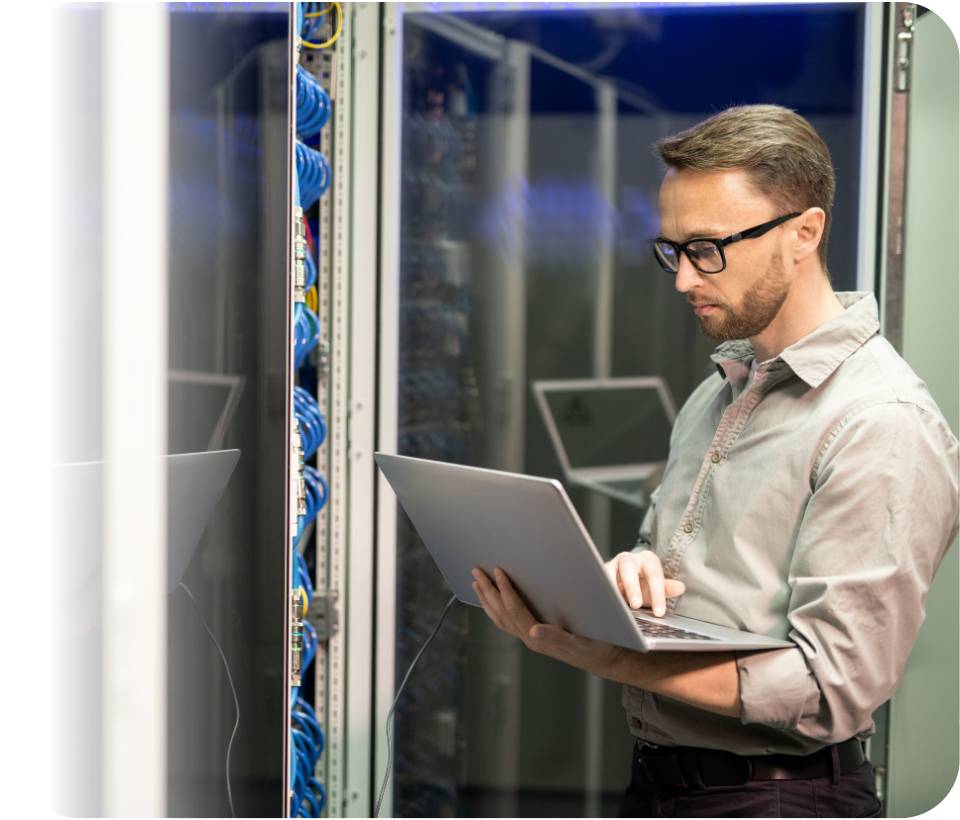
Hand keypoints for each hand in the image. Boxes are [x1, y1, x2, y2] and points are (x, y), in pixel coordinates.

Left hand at [471, 567, 624, 676]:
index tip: (498, 570)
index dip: (505, 589)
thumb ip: (555, 637)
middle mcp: (530, 639)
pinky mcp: (533, 637)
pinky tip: (491, 600)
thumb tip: (533, 630)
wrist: (604, 658)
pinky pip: (507, 622)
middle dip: (488, 591)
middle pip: (502, 612)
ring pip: (500, 618)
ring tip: (476, 582)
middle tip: (476, 571)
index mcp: (538, 638)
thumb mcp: (579, 642)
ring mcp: (530, 638)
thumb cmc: (596, 646)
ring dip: (487, 599)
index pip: (515, 609)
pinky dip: (495, 609)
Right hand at [604, 550, 685, 616]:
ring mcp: (612, 565)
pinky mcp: (599, 573)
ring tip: (614, 604)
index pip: (653, 574)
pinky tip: (603, 603)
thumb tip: (681, 588)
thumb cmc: (643, 582)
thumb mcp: (655, 586)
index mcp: (647, 559)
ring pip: (609, 572)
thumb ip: (666, 588)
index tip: (659, 612)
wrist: (626, 578)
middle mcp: (628, 559)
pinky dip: (600, 591)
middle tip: (636, 605)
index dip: (657, 593)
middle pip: (629, 568)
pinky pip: (598, 580)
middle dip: (632, 587)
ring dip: (611, 588)